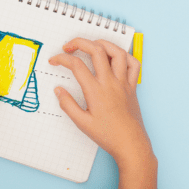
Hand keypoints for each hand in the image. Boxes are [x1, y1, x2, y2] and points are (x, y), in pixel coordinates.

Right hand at [49, 38, 157, 188]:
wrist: (131, 146)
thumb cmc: (108, 136)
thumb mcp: (82, 124)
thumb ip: (68, 105)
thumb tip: (58, 90)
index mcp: (96, 91)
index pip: (76, 65)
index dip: (62, 59)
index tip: (54, 60)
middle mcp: (110, 82)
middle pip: (96, 50)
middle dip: (79, 42)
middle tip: (69, 46)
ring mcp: (123, 83)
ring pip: (117, 52)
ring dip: (102, 43)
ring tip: (91, 45)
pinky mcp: (132, 86)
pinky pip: (134, 65)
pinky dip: (125, 56)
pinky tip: (115, 57)